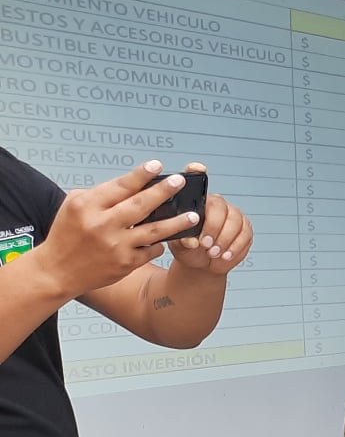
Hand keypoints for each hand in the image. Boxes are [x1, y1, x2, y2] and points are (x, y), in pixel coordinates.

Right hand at [36, 160, 197, 296]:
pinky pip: (152, 250)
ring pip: (154, 230)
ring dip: (177, 222)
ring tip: (194, 215)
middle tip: (180, 182)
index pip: (119, 186)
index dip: (141, 175)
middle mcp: (102, 225)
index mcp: (86, 206)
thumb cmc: (67, 234)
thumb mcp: (74, 207)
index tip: (157, 165)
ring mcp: (115, 246)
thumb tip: (133, 184)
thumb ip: (101, 195)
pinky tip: (169, 237)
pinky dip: (160, 242)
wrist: (58, 271)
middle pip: (140, 205)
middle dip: (163, 192)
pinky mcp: (126, 263)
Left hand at [165, 164, 250, 274]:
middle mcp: (216, 204)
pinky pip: (244, 234)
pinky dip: (234, 247)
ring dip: (224, 240)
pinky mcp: (245, 228)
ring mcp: (233, 215)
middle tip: (205, 244)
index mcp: (196, 202)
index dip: (197, 172)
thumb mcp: (178, 246)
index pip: (196, 180)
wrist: (202, 264)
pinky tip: (225, 255)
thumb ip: (182, 241)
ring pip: (234, 221)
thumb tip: (191, 241)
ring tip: (213, 253)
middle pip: (219, 206)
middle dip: (213, 227)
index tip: (197, 168)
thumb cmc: (188, 250)